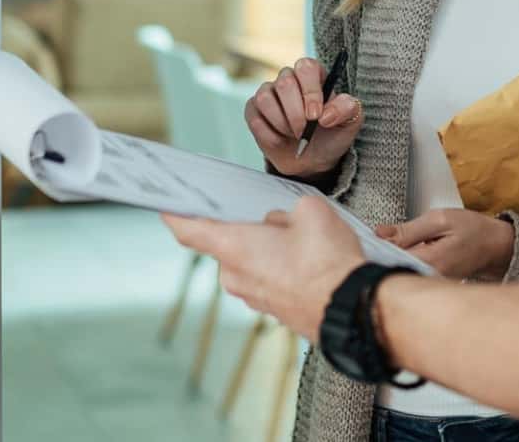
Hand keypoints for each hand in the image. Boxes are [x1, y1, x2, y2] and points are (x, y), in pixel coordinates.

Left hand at [162, 197, 363, 340]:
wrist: (352, 308)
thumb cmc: (328, 263)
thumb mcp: (310, 212)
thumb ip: (286, 213)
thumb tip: (282, 224)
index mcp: (234, 247)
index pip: (190, 229)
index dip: (175, 215)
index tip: (166, 208)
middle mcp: (235, 276)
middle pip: (229, 244)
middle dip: (251, 230)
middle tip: (280, 220)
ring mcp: (253, 297)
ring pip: (252, 264)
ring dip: (270, 252)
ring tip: (305, 244)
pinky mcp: (273, 311)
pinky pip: (269, 282)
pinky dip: (283, 271)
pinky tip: (310, 264)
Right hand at [247, 57, 362, 178]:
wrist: (312, 160)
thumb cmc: (331, 135)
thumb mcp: (349, 123)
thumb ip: (347, 109)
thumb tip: (326, 114)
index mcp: (314, 75)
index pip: (307, 67)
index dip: (310, 91)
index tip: (316, 115)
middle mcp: (289, 79)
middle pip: (284, 83)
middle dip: (295, 113)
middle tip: (304, 131)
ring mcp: (268, 93)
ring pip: (265, 99)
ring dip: (282, 124)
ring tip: (294, 135)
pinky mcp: (253, 110)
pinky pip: (255, 118)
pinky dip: (269, 135)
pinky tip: (281, 140)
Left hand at [376, 209, 515, 280]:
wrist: (497, 247)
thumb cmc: (474, 231)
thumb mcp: (440, 219)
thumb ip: (408, 228)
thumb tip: (380, 233)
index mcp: (430, 262)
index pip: (388, 259)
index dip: (376, 247)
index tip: (372, 237)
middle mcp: (428, 278)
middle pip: (390, 269)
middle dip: (381, 254)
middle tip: (385, 238)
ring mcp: (430, 284)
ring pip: (398, 272)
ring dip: (393, 258)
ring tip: (403, 245)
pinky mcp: (431, 284)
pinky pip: (408, 273)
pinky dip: (404, 262)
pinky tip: (410, 253)